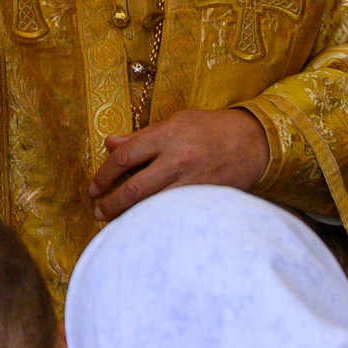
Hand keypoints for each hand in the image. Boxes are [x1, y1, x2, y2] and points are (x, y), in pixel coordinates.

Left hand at [89, 108, 269, 220]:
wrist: (253, 142)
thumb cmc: (210, 129)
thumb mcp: (176, 122)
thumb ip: (142, 136)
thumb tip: (110, 144)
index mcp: (168, 135)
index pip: (125, 157)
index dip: (104, 174)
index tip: (94, 187)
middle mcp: (178, 159)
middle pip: (135, 187)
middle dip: (111, 202)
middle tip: (98, 210)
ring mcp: (193, 182)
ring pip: (152, 205)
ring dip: (128, 216)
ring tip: (113, 222)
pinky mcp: (205, 199)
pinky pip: (172, 214)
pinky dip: (153, 221)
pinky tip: (142, 226)